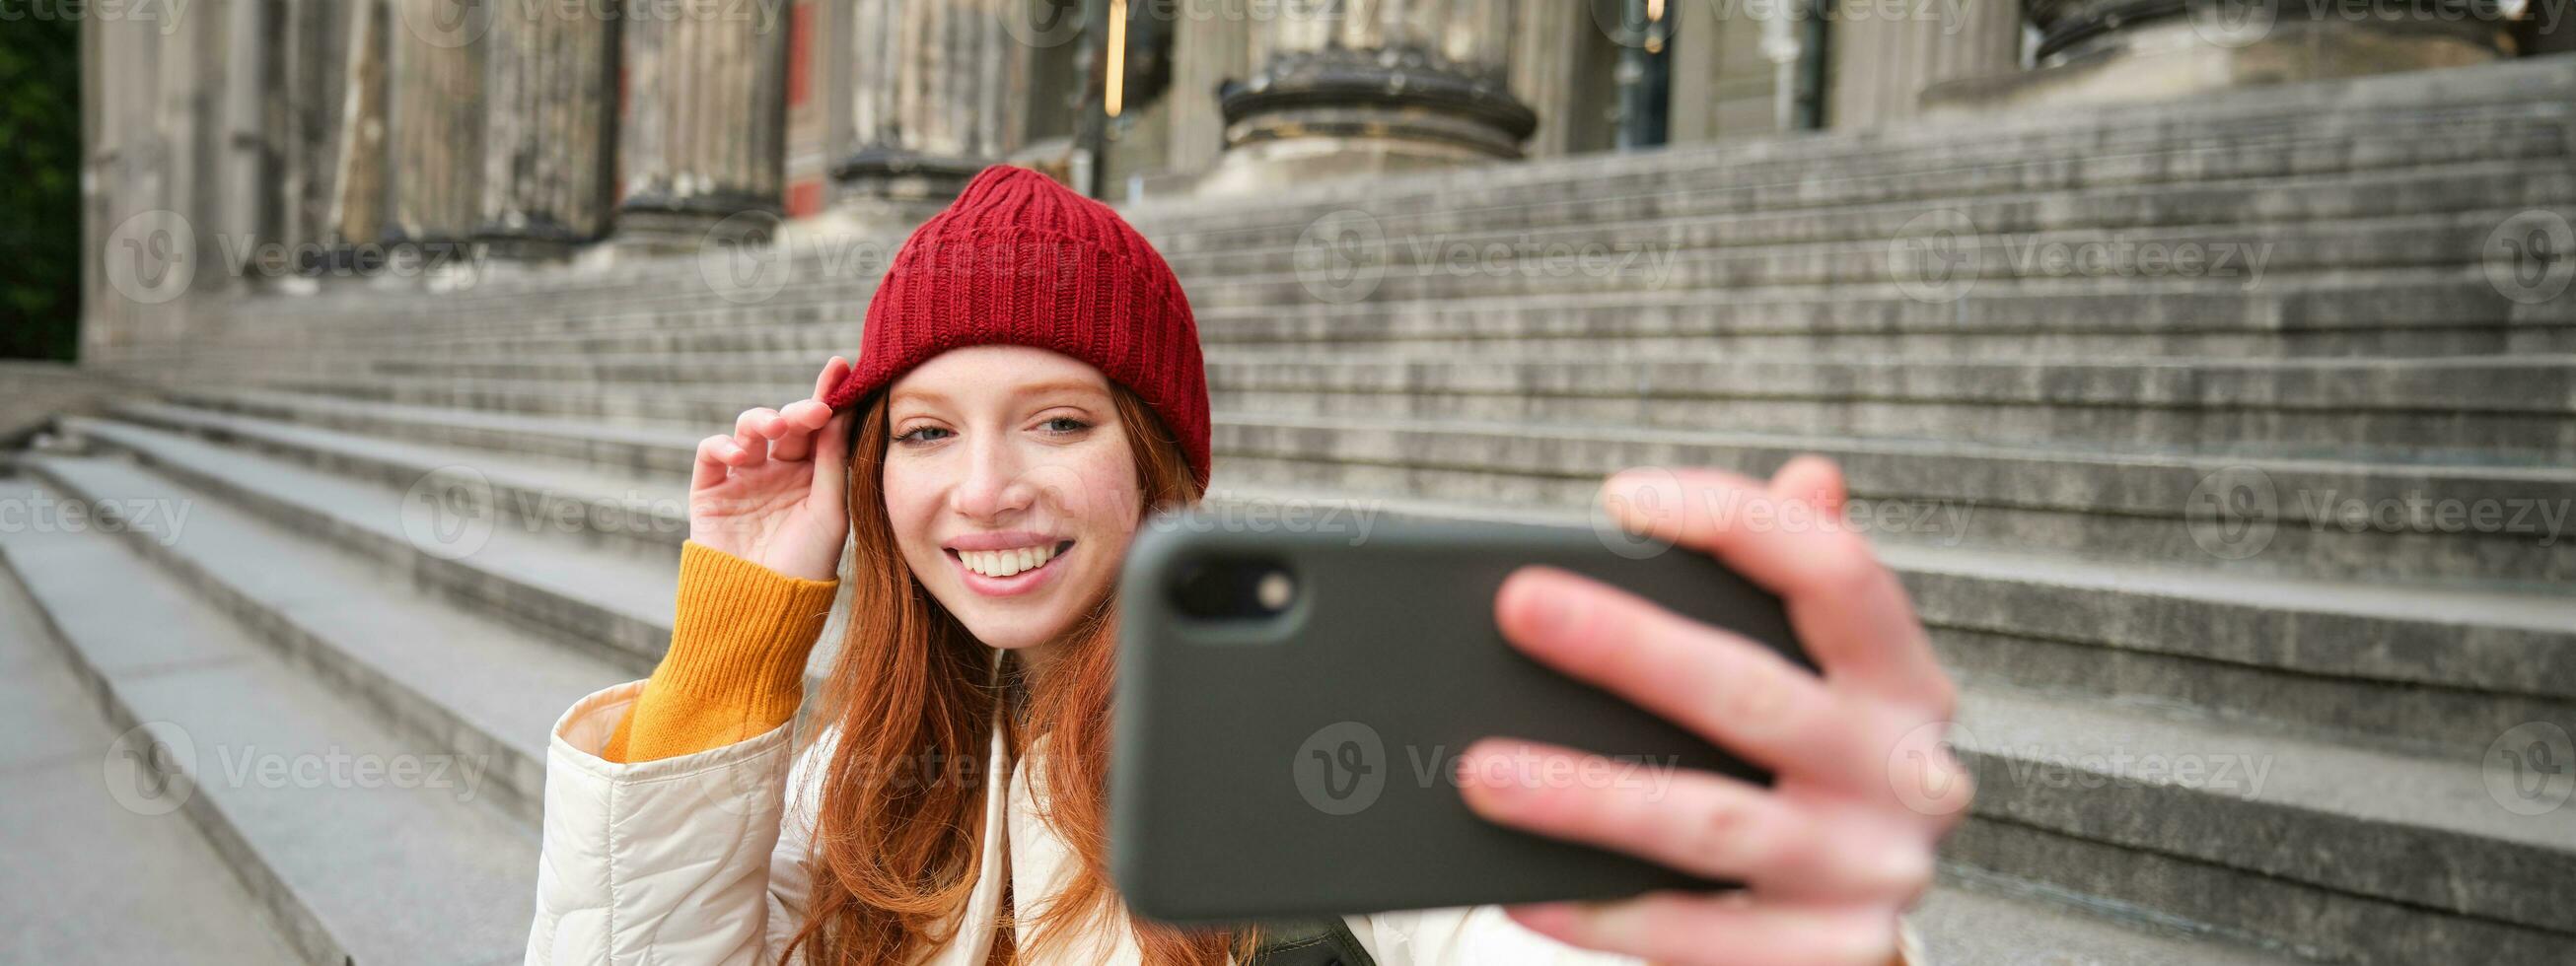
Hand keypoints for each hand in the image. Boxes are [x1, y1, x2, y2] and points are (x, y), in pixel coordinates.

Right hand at [690, 356, 857, 581]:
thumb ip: (832, 461)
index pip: (821, 429)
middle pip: (786, 426)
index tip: (841, 368)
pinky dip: (723, 445)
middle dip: (798, 411)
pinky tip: (740, 454)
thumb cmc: (805, 566)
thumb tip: (843, 409)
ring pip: (748, 431)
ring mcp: (744, 480)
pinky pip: (712, 454)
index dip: (828, 397)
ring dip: (760, 421)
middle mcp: (779, 473)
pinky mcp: (710, 491)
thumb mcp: (829, 512)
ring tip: (773, 429)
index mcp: (814, 477)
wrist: (760, 609)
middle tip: (812, 411)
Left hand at [1457, 457, 1967, 965]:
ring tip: (1481, 770)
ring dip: (1585, 796)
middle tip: (1517, 606)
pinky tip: (1518, 887)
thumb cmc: (1817, 772)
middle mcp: (1905, 773)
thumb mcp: (1830, 679)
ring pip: (1708, 822)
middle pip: (1751, 694)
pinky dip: (1598, 911)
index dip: (1736, 522)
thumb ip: (1803, 583)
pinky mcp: (1827, 957)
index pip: (1836, 573)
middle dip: (1628, 646)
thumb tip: (1808, 476)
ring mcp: (1868, 873)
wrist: (1862, 931)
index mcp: (1905, 680)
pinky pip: (1692, 934)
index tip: (1621, 499)